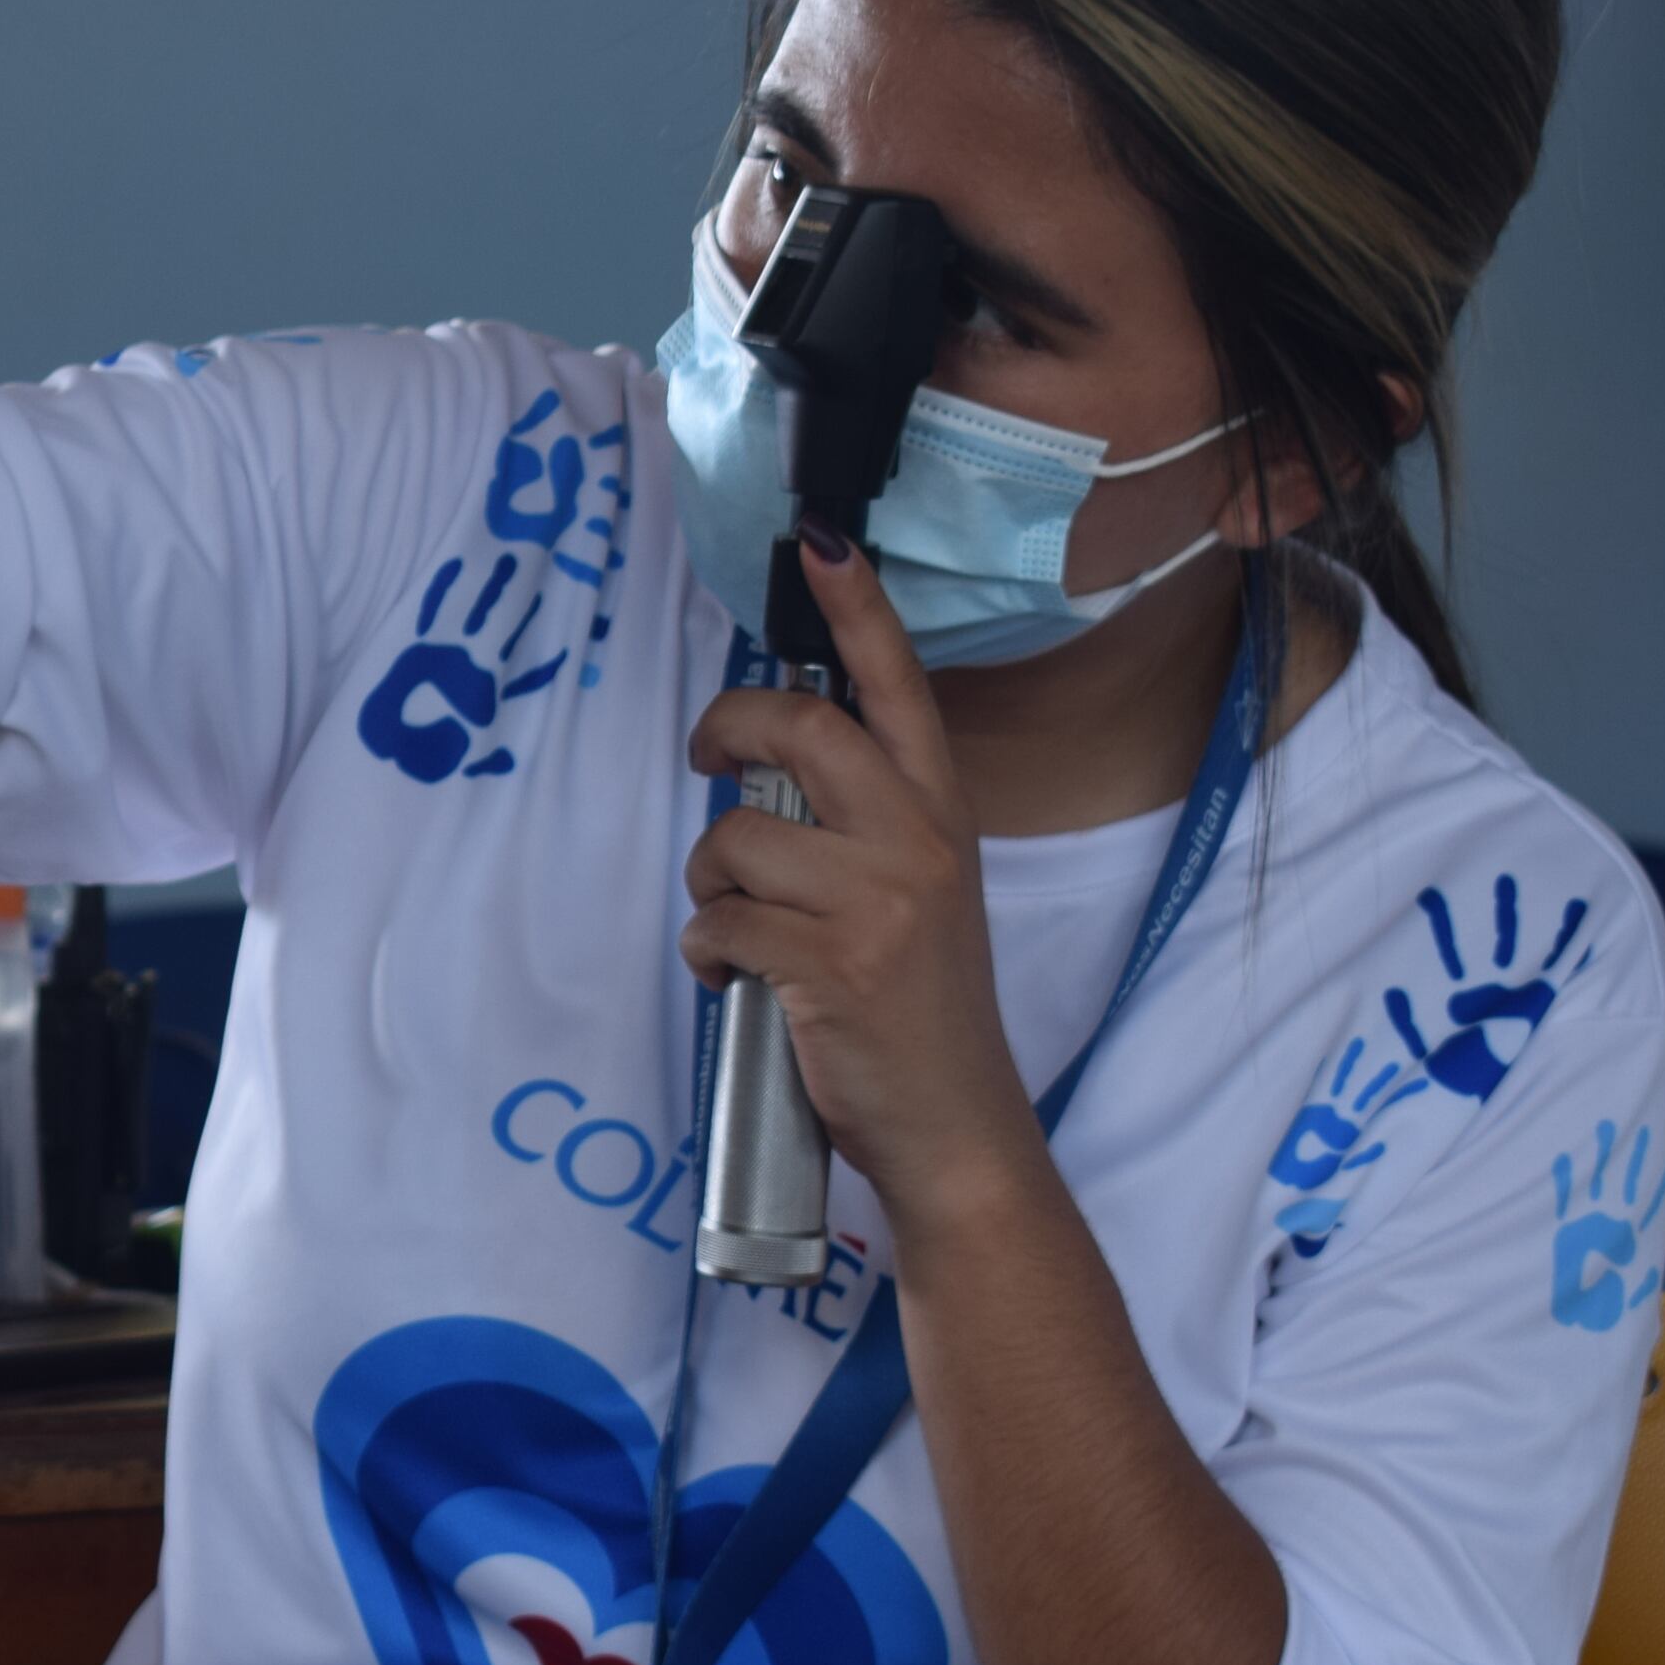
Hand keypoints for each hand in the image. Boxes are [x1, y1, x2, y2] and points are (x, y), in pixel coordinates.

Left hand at [679, 531, 1043, 1230]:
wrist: (956, 1125)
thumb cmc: (919, 1009)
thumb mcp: (920, 894)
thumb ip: (867, 826)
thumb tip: (773, 771)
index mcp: (941, 814)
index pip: (901, 686)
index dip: (857, 606)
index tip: (820, 540)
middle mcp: (918, 841)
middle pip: (802, 726)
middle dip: (729, 729)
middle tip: (708, 757)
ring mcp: (877, 902)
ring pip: (737, 838)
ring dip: (709, 881)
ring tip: (737, 922)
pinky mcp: (829, 965)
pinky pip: (718, 923)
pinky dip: (707, 954)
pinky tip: (738, 981)